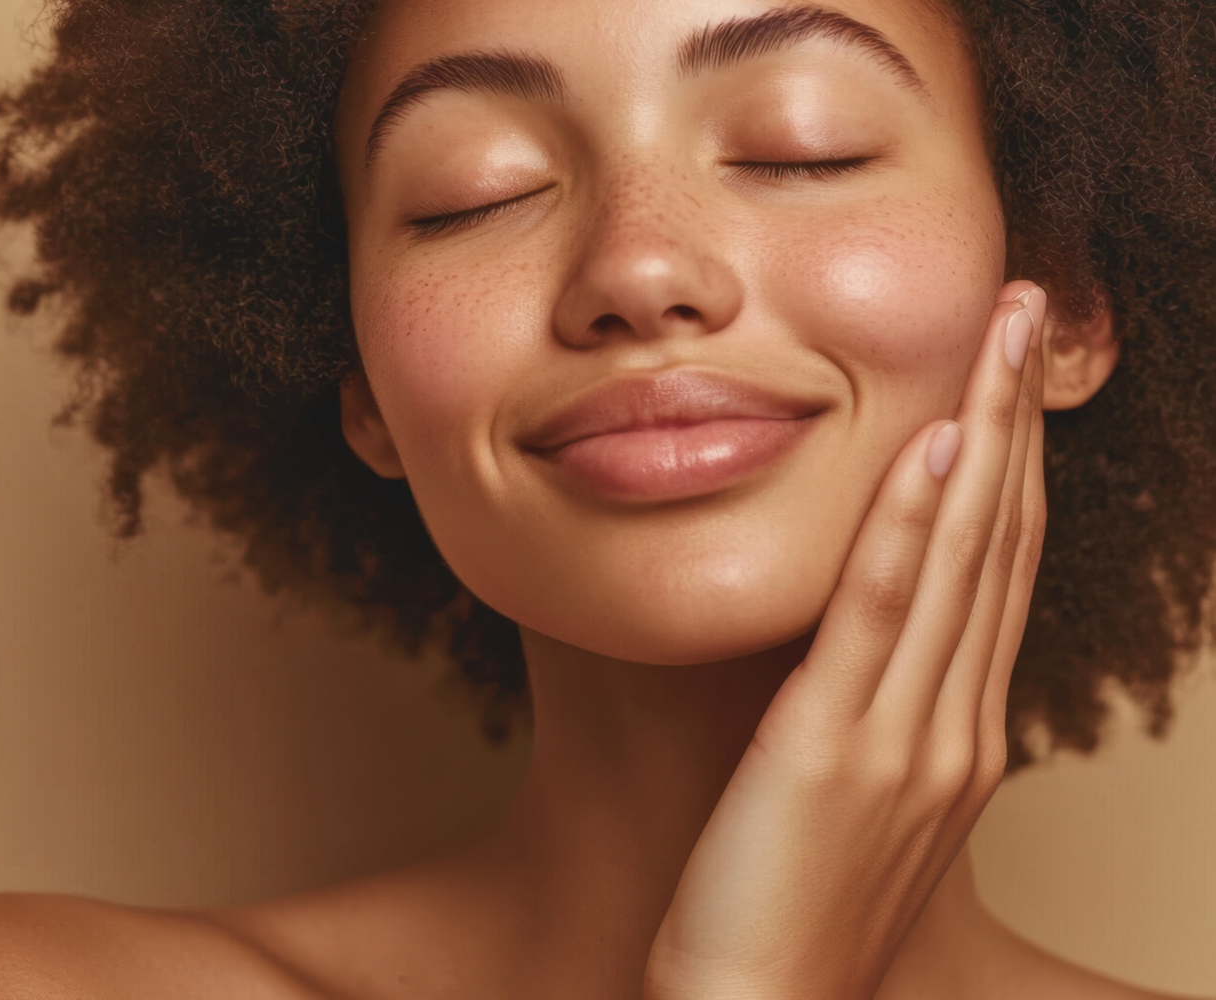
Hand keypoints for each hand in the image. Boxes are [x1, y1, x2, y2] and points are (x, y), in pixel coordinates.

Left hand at [644, 281, 1048, 999]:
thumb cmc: (786, 907)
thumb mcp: (854, 802)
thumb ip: (875, 718)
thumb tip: (867, 648)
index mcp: (958, 736)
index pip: (995, 573)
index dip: (1011, 467)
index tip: (1009, 381)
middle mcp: (954, 727)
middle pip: (997, 546)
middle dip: (1013, 422)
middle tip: (1021, 318)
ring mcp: (906, 736)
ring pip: (959, 560)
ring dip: (983, 438)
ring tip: (996, 338)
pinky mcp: (833, 744)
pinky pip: (882, 614)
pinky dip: (913, 525)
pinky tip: (934, 449)